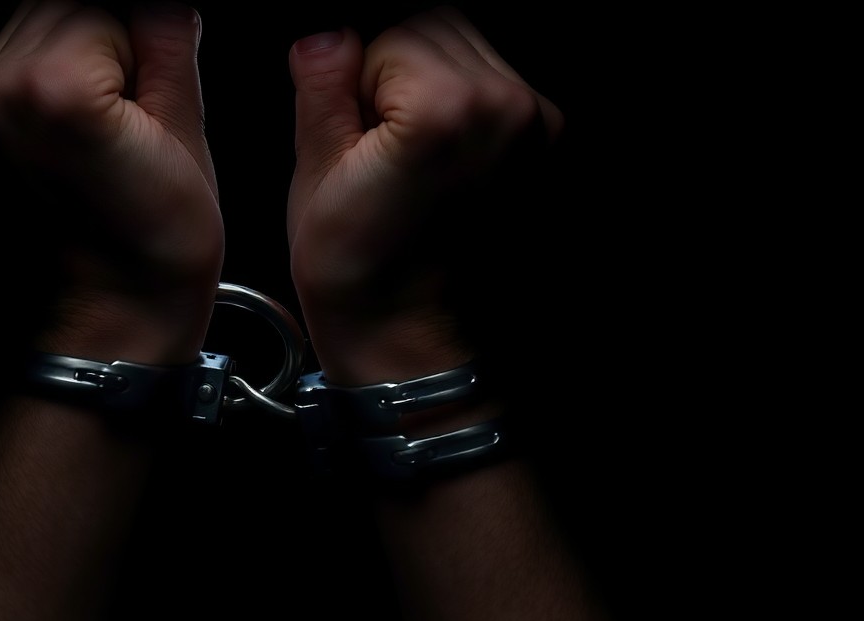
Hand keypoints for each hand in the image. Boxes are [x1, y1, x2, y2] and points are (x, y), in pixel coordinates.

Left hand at [0, 1, 221, 363]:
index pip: (111, 2)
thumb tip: (162, 3)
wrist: (104, 322)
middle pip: (61, 5)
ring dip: (72, 63)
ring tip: (97, 139)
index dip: (147, 47)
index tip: (154, 103)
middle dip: (105, 48)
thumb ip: (169, 40)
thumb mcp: (188, 133)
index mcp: (52, 88)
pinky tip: (69, 144)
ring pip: (31, 31)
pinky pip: (9, 69)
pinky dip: (43, 88)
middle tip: (128, 124)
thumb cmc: (153, 250)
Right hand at [286, 6, 562, 385]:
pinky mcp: (548, 145)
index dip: (354, 81)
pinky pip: (494, 88)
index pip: (387, 31)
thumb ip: (321, 86)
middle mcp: (508, 107)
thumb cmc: (362, 277)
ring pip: (468, 51)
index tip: (353, 139)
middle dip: (398, 74)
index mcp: (447, 107)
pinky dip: (464, 110)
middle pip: (437, 26)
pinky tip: (442, 169)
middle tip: (381, 151)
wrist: (417, 345)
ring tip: (414, 163)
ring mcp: (538, 127)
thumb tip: (324, 35)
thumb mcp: (315, 176)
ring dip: (433, 87)